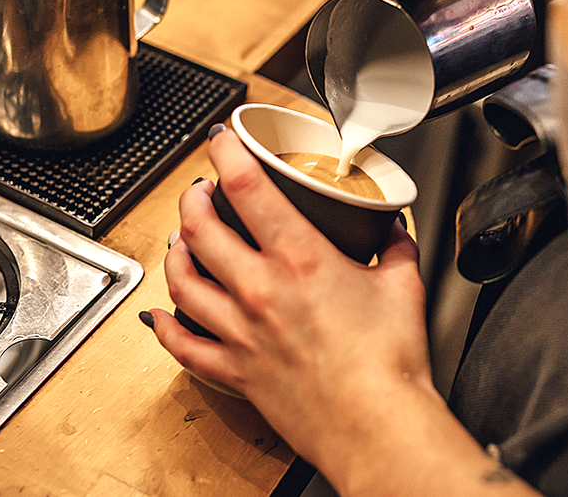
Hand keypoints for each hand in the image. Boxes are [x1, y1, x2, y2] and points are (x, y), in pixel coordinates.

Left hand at [147, 127, 431, 472]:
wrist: (376, 428)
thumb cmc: (389, 366)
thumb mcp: (404, 286)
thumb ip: (396, 249)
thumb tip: (393, 230)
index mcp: (300, 260)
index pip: (246, 186)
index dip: (225, 151)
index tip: (221, 138)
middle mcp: (259, 291)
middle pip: (200, 228)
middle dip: (192, 198)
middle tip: (199, 190)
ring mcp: (240, 333)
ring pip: (181, 281)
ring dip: (174, 253)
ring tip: (180, 239)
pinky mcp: (235, 371)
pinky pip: (184, 345)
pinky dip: (167, 326)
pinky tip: (163, 314)